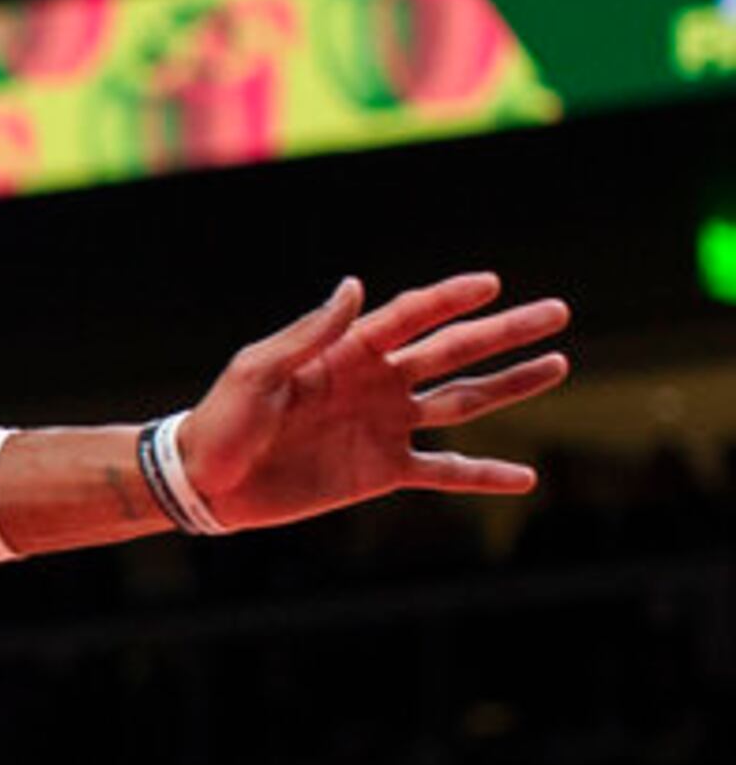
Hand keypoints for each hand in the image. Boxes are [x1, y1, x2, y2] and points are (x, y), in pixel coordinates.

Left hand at [178, 273, 569, 528]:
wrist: (206, 482)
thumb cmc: (222, 418)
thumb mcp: (258, 370)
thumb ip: (311, 333)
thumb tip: (356, 287)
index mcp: (345, 352)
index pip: (409, 317)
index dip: (450, 298)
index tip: (491, 282)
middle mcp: (375, 383)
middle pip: (453, 351)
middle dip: (504, 331)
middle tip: (556, 311)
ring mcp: (384, 425)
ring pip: (464, 401)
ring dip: (511, 384)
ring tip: (559, 364)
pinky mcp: (383, 471)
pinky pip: (445, 471)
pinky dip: (484, 474)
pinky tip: (525, 476)